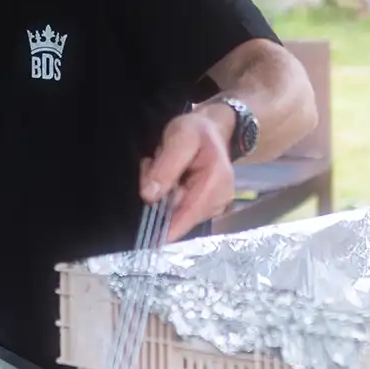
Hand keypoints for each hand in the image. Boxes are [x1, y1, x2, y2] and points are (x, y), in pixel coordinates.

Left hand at [141, 111, 234, 241]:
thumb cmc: (197, 131)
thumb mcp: (179, 138)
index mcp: (216, 180)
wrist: (210, 129)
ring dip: (162, 193)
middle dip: (159, 194)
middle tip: (152, 164)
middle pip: (178, 213)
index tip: (149, 240)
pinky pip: (179, 209)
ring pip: (176, 212)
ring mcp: (214, 205)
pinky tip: (169, 176)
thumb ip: (165, 167)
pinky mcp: (206, 207)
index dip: (168, 229)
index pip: (190, 213)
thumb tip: (150, 196)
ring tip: (162, 165)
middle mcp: (220, 198)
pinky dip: (168, 195)